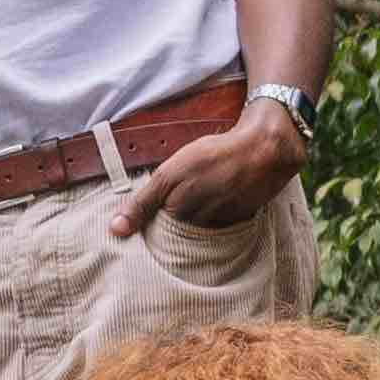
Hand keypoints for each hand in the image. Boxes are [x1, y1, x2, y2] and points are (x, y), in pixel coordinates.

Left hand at [119, 103, 307, 237]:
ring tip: (207, 190)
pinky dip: (221, 210)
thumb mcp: (168, 174)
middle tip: (188, 191)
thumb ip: (141, 203)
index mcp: (179, 217)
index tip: (161, 200)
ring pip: (203, 225)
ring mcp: (223, 225)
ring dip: (202, 213)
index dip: (155, 216)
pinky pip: (223, 221)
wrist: (264, 148)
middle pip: (181, 229)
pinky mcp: (241, 219)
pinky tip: (222, 193)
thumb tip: (115, 231)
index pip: (157, 228)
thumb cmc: (213, 156)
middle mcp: (201, 228)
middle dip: (177, 217)